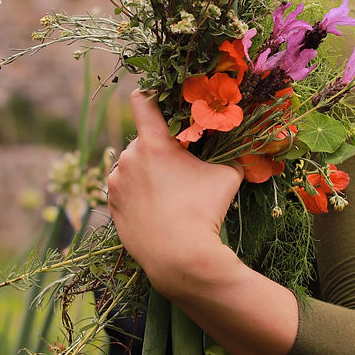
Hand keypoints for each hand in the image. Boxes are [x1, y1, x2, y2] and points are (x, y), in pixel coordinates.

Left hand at [106, 90, 242, 293]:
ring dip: (148, 172)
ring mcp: (116, 182)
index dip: (152, 96)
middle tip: (180, 168)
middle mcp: (128, 158)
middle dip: (161, 149)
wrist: (179, 258)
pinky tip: (156, 209)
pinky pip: (125, 188)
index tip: (161, 101)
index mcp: (153, 143)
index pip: (142, 101)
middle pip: (144, 140)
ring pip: (133, 166)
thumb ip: (230, 156)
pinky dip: (138, 193)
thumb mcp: (226, 178)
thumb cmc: (204, 212)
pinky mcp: (112, 204)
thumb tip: (242, 148)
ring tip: (169, 195)